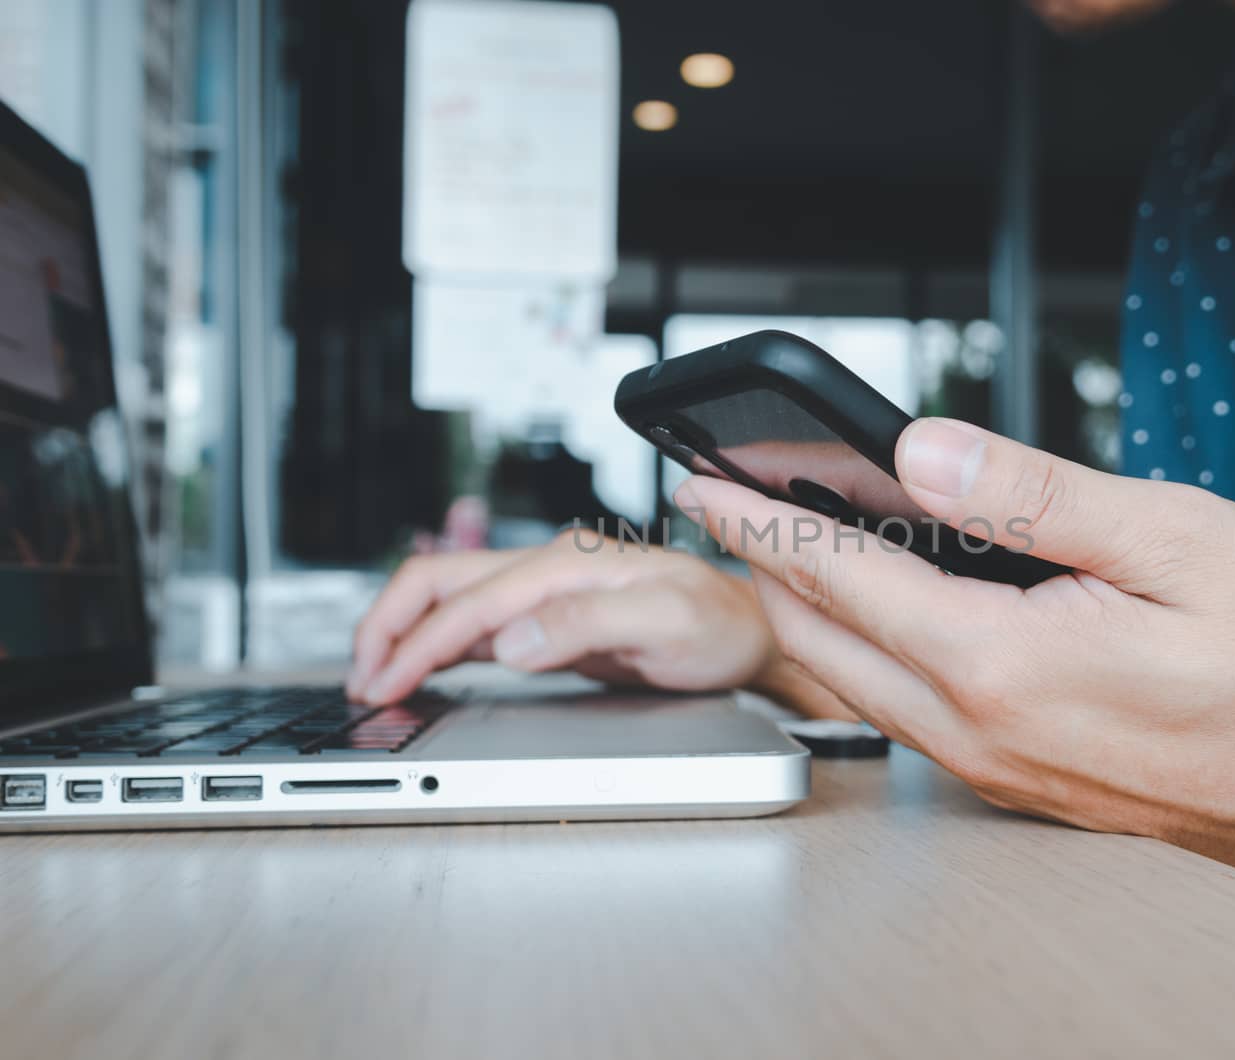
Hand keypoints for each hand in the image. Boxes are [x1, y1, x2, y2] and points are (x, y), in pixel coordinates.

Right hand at [346, 530, 854, 718]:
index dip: (418, 643)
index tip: (386, 684)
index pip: (469, 601)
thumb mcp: (666, 622)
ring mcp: (545, 591)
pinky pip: (475, 621)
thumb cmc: (719, 625)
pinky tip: (421, 669)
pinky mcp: (549, 617)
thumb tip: (512, 639)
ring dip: (404, 634)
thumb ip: (588, 623)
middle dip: (388, 627)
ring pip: (449, 599)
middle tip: (360, 680)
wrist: (749, 631)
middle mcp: (548, 569)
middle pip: (439, 583)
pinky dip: (435, 643)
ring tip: (375, 680)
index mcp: (567, 564)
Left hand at [675, 418, 1234, 907]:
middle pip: (821, 641)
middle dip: (760, 567)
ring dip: (803, 615)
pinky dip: (862, 655)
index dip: (763, 517)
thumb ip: (1032, 496)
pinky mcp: (1021, 782)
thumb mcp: (1177, 540)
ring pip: (855, 684)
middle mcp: (982, 731)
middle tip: (719, 506)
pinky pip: (906, 715)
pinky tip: (874, 616)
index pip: (840, 575)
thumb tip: (920, 450)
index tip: (705, 478)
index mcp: (1006, 664)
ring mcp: (997, 769)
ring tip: (780, 549)